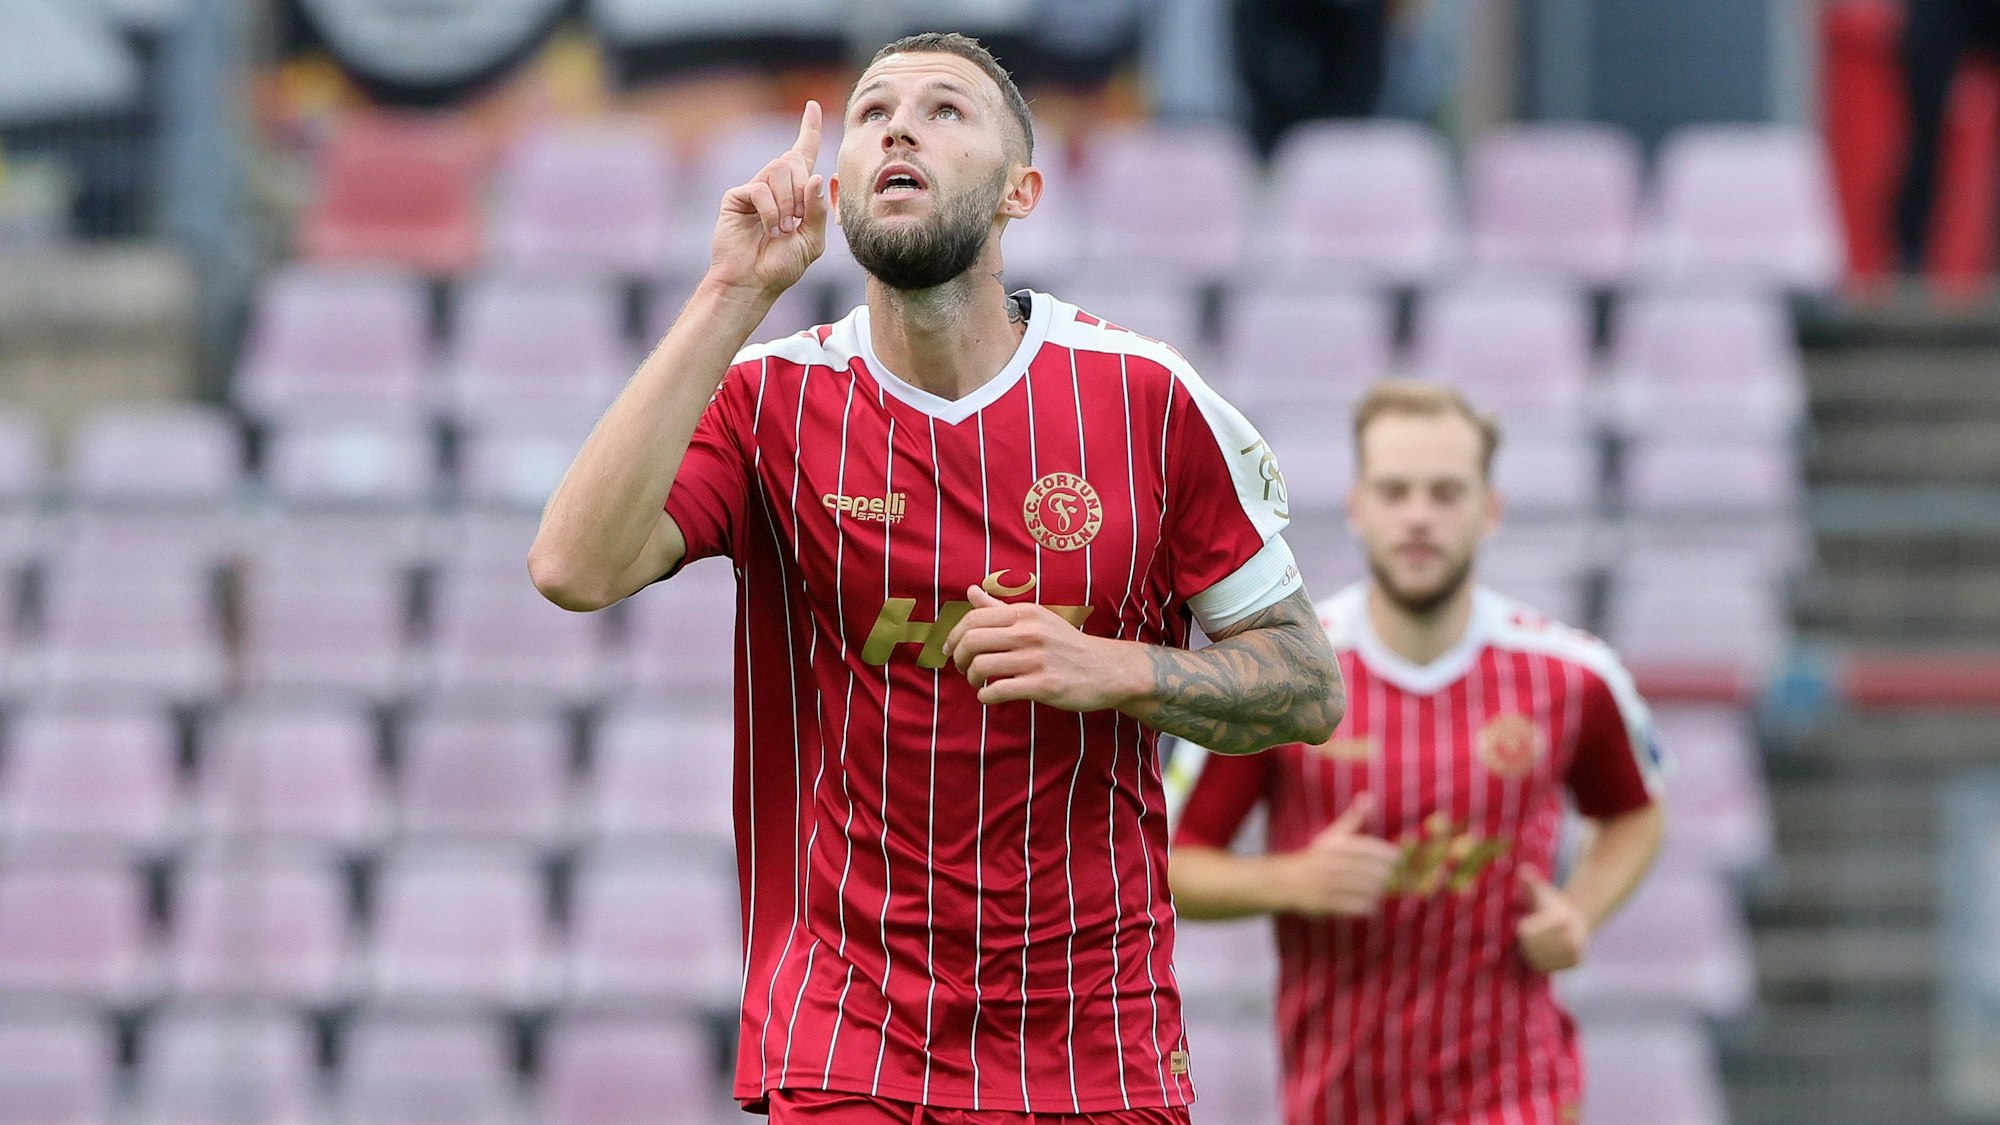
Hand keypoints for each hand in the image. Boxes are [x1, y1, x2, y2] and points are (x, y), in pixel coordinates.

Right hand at [709, 101, 828, 296]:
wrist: (752, 283)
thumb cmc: (782, 265)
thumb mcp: (811, 241)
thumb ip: (818, 211)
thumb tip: (820, 175)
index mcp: (796, 193)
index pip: (804, 153)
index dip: (809, 129)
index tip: (812, 106)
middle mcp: (775, 185)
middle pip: (795, 160)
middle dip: (803, 190)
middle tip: (796, 221)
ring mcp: (755, 189)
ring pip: (779, 168)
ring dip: (788, 201)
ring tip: (782, 228)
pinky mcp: (738, 196)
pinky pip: (761, 188)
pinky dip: (772, 210)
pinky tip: (770, 229)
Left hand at [938, 585, 1130, 710]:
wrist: (1106, 669)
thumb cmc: (1066, 644)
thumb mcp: (1037, 619)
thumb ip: (1001, 608)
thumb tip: (971, 591)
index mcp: (1026, 613)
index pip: (974, 619)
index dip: (954, 636)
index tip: (950, 650)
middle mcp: (1030, 632)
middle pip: (972, 642)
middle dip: (959, 658)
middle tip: (963, 669)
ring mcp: (1037, 659)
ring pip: (982, 667)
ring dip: (971, 679)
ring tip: (977, 683)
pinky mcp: (1044, 685)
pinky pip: (999, 691)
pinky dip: (986, 696)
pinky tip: (989, 697)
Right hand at [1273, 793, 1399, 917]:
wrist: (1287, 881)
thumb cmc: (1315, 857)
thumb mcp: (1332, 835)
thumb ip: (1353, 818)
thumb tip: (1369, 796)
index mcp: (1336, 846)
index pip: (1370, 848)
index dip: (1388, 854)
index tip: (1397, 859)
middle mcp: (1333, 864)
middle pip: (1372, 871)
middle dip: (1385, 875)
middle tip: (1389, 876)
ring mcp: (1329, 885)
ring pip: (1368, 889)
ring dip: (1378, 890)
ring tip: (1379, 888)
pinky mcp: (1327, 903)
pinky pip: (1358, 906)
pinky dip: (1369, 905)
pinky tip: (1370, 902)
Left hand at [1515, 867, 1589, 972]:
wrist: (1578, 917)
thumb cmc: (1551, 903)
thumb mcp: (1541, 891)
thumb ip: (1531, 881)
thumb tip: (1522, 870)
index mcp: (1560, 919)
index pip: (1526, 933)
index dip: (1523, 928)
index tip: (1527, 922)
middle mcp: (1572, 937)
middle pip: (1532, 948)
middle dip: (1528, 942)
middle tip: (1533, 934)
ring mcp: (1576, 952)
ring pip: (1539, 961)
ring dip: (1533, 953)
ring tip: (1539, 942)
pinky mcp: (1576, 963)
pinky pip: (1549, 968)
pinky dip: (1543, 962)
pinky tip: (1545, 951)